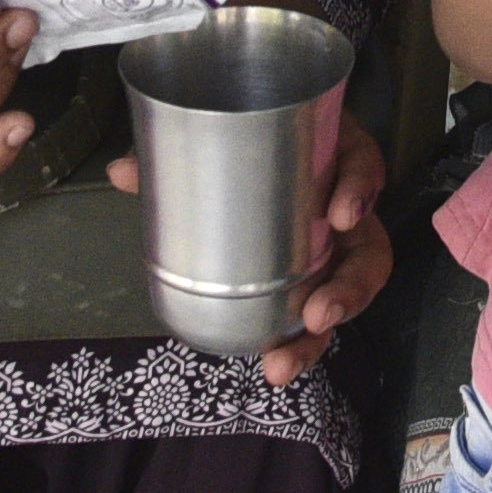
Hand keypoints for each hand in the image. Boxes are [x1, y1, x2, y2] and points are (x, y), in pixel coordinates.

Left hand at [106, 107, 394, 388]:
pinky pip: (321, 314)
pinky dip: (299, 343)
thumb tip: (121, 172)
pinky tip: (275, 362)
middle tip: (317, 316)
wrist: (260, 130)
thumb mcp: (226, 131)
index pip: (362, 167)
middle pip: (369, 253)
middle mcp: (346, 209)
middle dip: (349, 291)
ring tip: (283, 362)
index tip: (342, 214)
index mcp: (333, 157)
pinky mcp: (319, 280)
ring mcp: (336, 250)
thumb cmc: (254, 135)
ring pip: (348, 298)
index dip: (358, 191)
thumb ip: (175, 146)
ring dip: (319, 335)